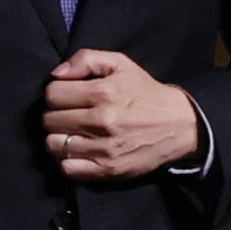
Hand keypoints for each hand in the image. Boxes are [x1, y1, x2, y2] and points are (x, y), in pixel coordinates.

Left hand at [43, 49, 201, 181]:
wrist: (181, 125)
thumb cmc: (145, 93)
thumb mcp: (120, 64)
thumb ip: (86, 59)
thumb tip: (56, 74)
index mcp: (103, 92)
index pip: (52, 94)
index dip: (56, 94)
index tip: (67, 97)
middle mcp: (102, 121)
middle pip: (49, 120)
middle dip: (55, 115)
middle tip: (70, 116)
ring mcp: (104, 148)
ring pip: (54, 145)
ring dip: (59, 138)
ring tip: (73, 134)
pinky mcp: (108, 169)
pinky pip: (67, 168)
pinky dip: (67, 161)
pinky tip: (78, 152)